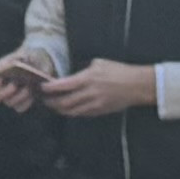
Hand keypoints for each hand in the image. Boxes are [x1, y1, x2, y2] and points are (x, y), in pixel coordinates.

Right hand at [0, 53, 52, 112]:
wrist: (34, 64)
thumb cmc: (23, 58)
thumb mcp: (19, 55)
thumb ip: (15, 60)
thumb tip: (16, 67)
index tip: (0, 80)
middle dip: (5, 92)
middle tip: (14, 85)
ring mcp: (8, 99)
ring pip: (9, 103)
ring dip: (18, 96)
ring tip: (27, 88)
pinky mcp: (19, 104)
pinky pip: (20, 107)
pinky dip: (26, 102)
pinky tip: (32, 95)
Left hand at [42, 58, 161, 120]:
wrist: (137, 85)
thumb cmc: (119, 71)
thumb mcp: (99, 63)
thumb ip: (84, 71)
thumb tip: (73, 77)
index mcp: (88, 78)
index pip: (63, 85)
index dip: (50, 88)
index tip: (42, 87)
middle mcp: (89, 93)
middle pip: (64, 102)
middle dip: (52, 102)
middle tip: (45, 100)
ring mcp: (95, 104)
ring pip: (72, 111)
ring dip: (61, 110)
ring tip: (54, 106)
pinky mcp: (100, 111)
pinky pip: (82, 114)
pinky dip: (73, 112)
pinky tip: (69, 109)